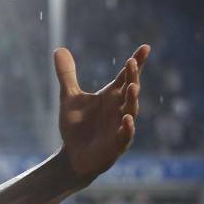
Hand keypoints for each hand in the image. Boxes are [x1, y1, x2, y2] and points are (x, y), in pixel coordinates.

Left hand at [54, 45, 148, 180]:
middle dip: (132, 77)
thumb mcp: (69, 98)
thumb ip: (67, 75)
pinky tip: (127, 118)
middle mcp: (120, 108)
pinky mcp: (117, 144)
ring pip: (131, 110)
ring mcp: (120, 126)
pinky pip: (125, 135)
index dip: (136, 62)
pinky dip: (127, 127)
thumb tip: (58, 49)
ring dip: (132, 99)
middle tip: (132, 63)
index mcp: (112, 96)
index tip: (145, 47)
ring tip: (132, 86)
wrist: (72, 155)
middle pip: (130, 90)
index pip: (125, 76)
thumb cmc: (76, 126)